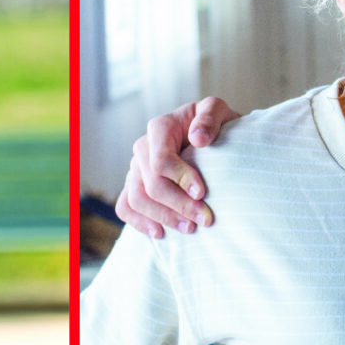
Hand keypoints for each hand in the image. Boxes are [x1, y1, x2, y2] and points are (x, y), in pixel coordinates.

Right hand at [113, 97, 241, 237]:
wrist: (211, 138)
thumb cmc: (215, 125)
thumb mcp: (219, 111)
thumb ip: (209, 117)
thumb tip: (198, 138)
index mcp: (160, 127)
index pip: (160, 159)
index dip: (180, 178)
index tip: (203, 193)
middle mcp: (143, 148)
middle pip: (150, 184)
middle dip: (178, 205)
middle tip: (205, 219)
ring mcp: (136, 168)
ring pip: (136, 199)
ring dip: (163, 217)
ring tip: (189, 228)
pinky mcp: (136, 186)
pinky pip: (125, 206)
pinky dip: (139, 222)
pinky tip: (160, 233)